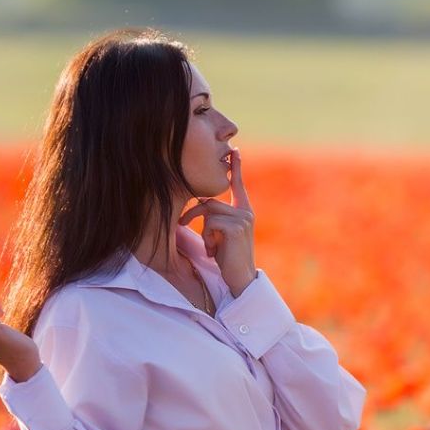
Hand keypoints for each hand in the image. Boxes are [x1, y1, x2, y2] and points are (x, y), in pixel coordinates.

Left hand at [180, 147, 255, 291]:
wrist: (241, 278)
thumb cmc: (228, 257)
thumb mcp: (222, 234)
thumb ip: (216, 217)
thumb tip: (201, 202)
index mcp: (244, 211)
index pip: (238, 185)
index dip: (236, 168)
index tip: (234, 151)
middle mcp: (246, 212)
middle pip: (210, 200)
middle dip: (193, 213)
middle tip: (183, 224)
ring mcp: (243, 219)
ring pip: (209, 211)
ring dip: (204, 231)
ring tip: (212, 247)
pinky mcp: (236, 227)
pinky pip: (211, 223)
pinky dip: (208, 238)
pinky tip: (215, 251)